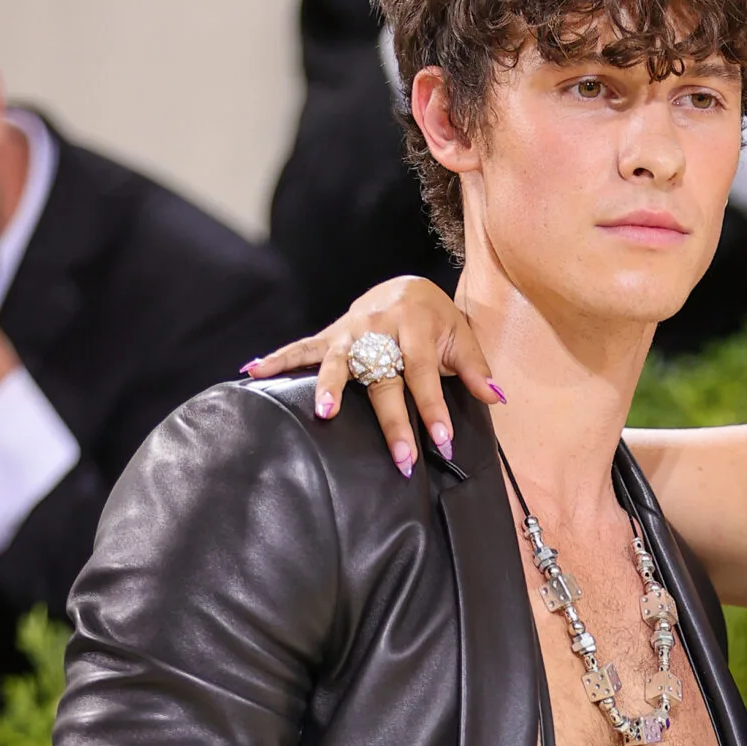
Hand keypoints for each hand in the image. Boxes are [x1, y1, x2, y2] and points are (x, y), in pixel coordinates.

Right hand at [244, 276, 498, 475]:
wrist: (406, 287)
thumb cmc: (437, 321)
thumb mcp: (462, 337)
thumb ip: (476, 368)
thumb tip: (495, 397)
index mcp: (415, 325)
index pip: (425, 374)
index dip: (434, 409)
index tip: (442, 442)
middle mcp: (379, 326)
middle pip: (383, 378)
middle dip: (392, 420)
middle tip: (401, 458)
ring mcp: (350, 330)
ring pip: (338, 361)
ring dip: (329, 386)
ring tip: (322, 413)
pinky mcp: (331, 335)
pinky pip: (301, 348)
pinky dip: (276, 359)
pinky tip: (251, 371)